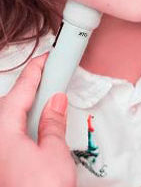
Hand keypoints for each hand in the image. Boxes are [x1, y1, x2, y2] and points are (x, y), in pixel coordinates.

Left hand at [0, 54, 75, 186]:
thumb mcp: (54, 154)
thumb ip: (53, 124)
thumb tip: (55, 102)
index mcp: (2, 132)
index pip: (20, 91)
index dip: (36, 71)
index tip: (49, 57)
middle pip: (9, 104)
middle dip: (30, 88)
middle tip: (53, 75)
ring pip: (9, 120)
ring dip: (28, 108)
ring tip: (50, 100)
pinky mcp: (3, 164)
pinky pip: (10, 135)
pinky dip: (25, 124)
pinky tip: (39, 126)